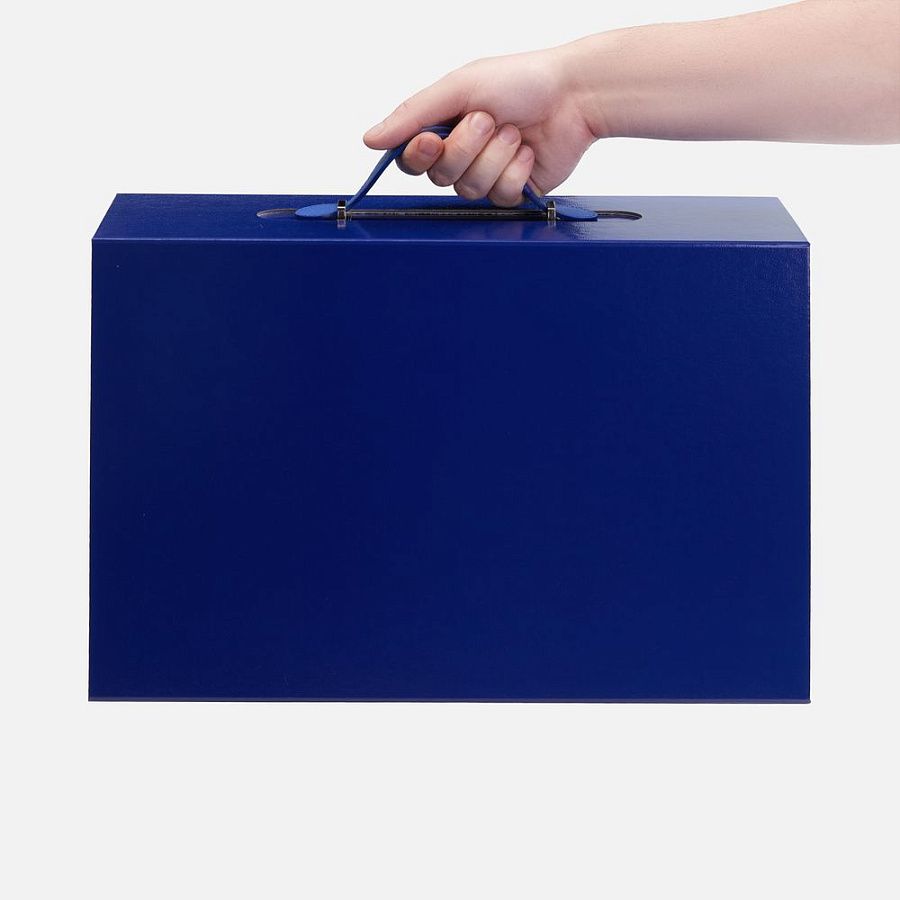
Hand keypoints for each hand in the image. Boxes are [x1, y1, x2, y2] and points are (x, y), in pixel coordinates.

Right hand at [362, 47, 601, 206]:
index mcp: (444, 127)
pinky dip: (515, 171)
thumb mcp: (458, 87)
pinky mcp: (513, 191)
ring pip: (470, 188)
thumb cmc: (520, 80)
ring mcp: (488, 175)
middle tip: (489, 120)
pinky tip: (528, 152)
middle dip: (466, 148)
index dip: (419, 156)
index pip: (411, 159)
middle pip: (440, 177)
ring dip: (494, 156)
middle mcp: (463, 154)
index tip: (431, 141)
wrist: (574, 96)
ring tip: (514, 132)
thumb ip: (413, 115)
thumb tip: (370, 140)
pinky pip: (500, 197)